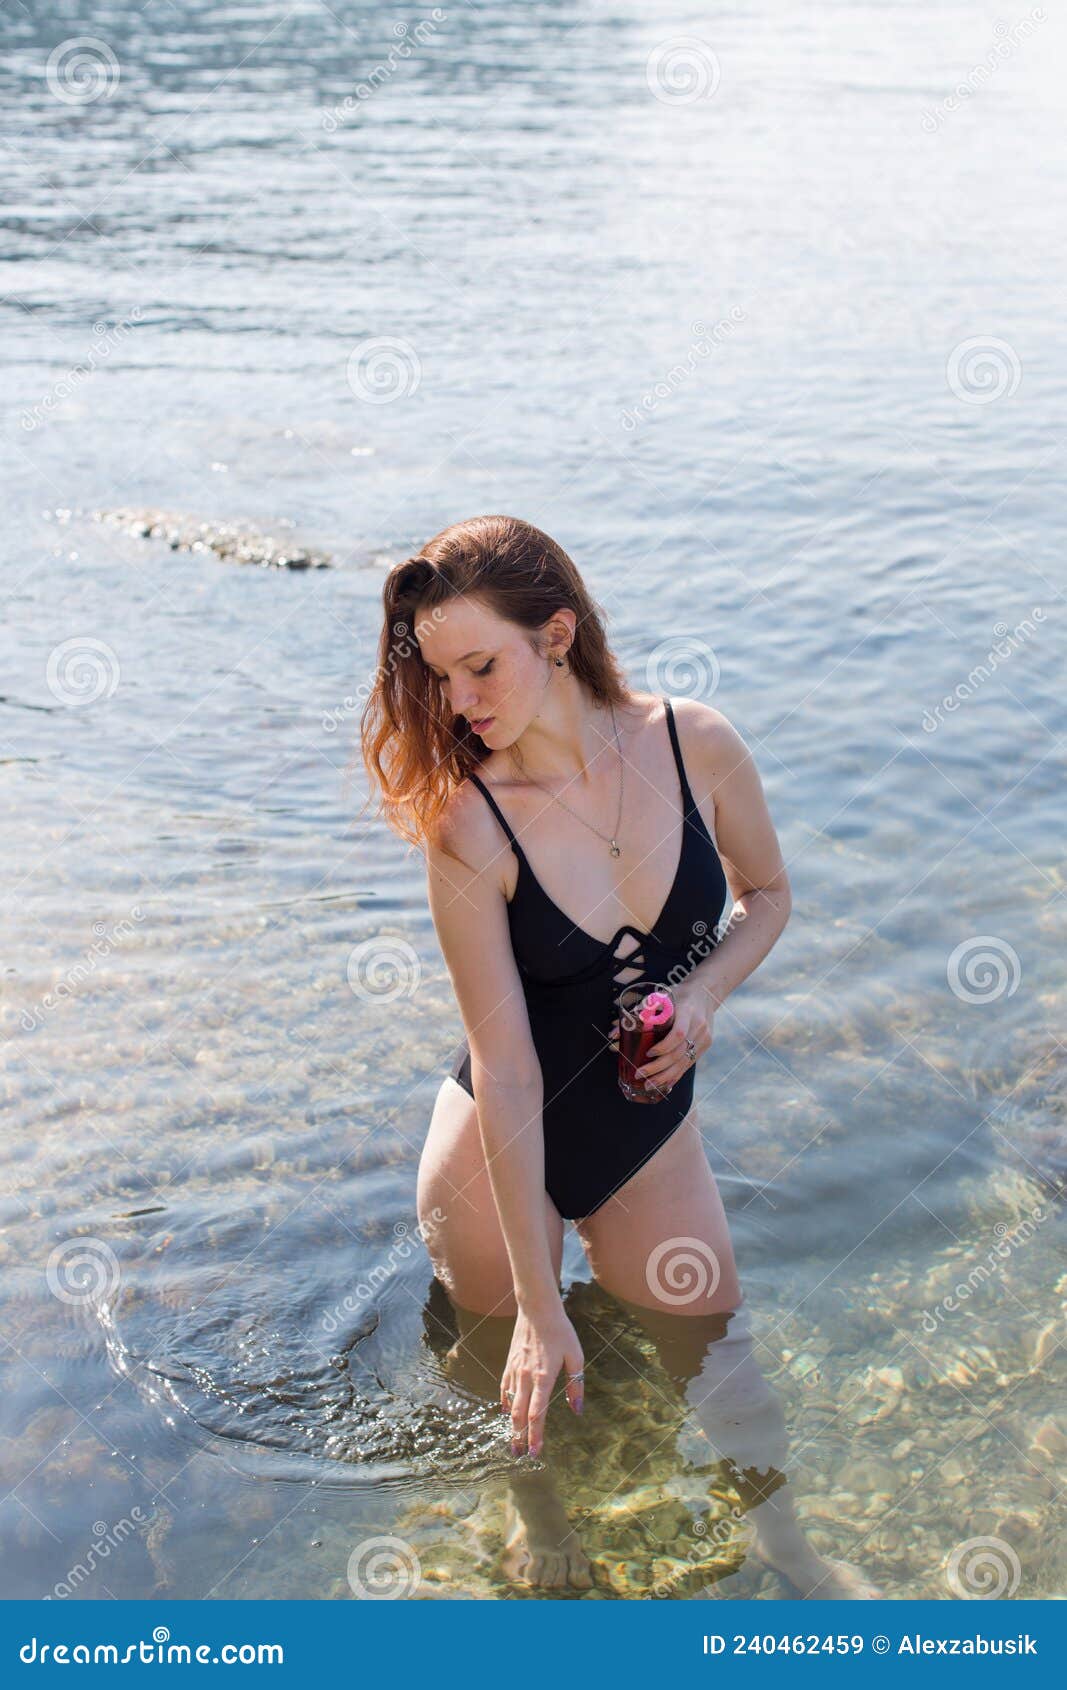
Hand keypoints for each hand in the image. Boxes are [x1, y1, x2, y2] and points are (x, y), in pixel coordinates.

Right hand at [501, 1305, 583, 1459]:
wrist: (537, 1309)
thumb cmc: (560, 1331)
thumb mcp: (575, 1356)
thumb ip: (576, 1385)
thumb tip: (577, 1409)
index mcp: (544, 1377)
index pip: (538, 1413)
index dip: (536, 1435)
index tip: (535, 1452)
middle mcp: (526, 1377)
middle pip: (520, 1414)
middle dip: (519, 1436)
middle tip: (520, 1455)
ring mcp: (515, 1371)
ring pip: (510, 1404)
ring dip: (511, 1425)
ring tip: (513, 1441)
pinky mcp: (509, 1364)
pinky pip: (505, 1389)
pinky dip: (506, 1404)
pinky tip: (507, 1413)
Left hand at [607, 980, 715, 1095]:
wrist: (706, 992)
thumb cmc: (678, 994)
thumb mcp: (660, 997)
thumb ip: (638, 1013)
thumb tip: (613, 1033)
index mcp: (687, 1011)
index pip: (678, 1034)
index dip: (664, 1047)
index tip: (648, 1053)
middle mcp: (698, 1026)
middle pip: (679, 1052)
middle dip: (658, 1067)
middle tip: (640, 1074)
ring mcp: (704, 1037)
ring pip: (684, 1062)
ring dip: (665, 1076)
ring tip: (649, 1085)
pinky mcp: (705, 1045)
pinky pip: (689, 1063)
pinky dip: (676, 1075)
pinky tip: (665, 1083)